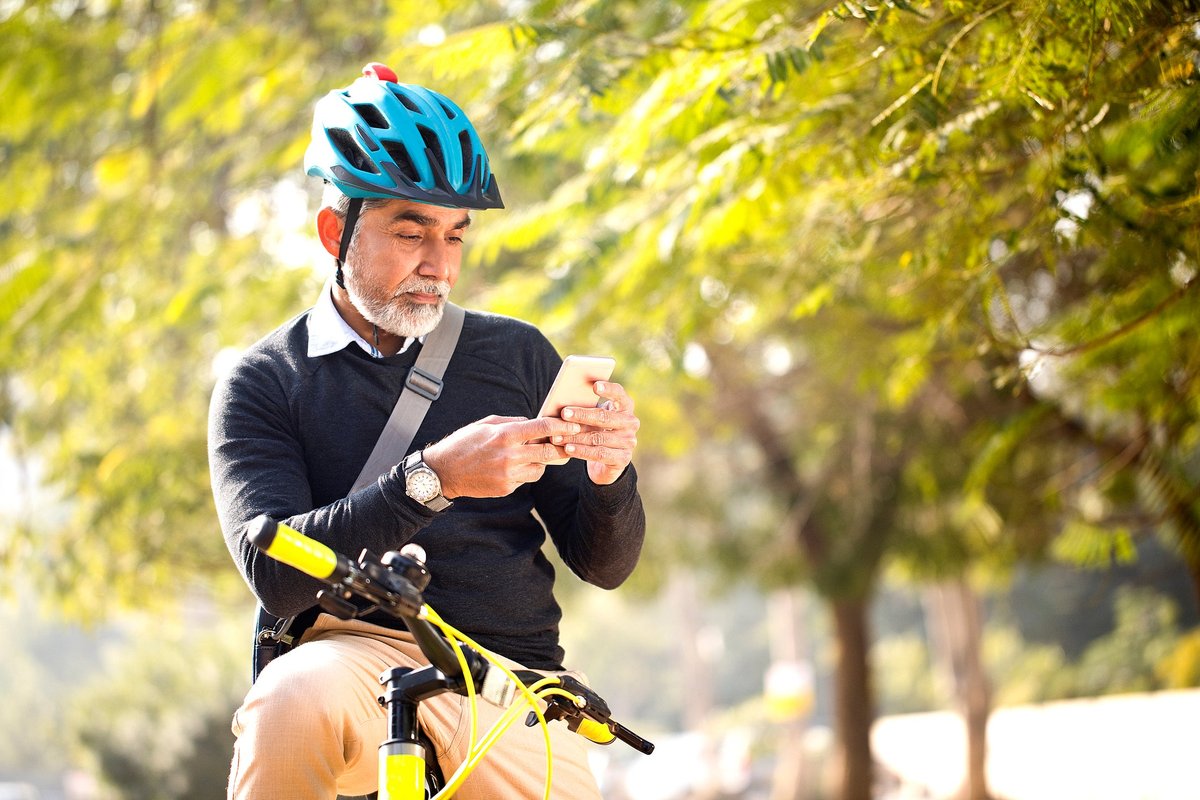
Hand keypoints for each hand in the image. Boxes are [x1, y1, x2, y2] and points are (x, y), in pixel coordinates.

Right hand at [422, 415, 584, 498]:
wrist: (444, 472)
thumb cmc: (464, 443)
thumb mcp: (486, 424)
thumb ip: (512, 422)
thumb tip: (533, 422)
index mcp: (505, 435)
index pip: (543, 427)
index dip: (562, 425)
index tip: (573, 425)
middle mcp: (510, 455)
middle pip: (549, 451)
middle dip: (561, 446)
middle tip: (568, 442)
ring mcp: (509, 474)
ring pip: (541, 468)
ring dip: (541, 461)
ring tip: (532, 455)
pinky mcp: (506, 488)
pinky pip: (525, 479)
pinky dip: (524, 472)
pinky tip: (512, 467)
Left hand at [553, 381, 639, 485]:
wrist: (606, 461)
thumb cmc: (596, 430)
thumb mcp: (593, 418)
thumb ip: (586, 408)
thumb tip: (564, 403)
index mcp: (625, 407)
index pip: (619, 394)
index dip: (608, 389)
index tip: (595, 386)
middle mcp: (631, 423)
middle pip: (605, 417)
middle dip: (582, 415)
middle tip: (564, 413)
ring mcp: (629, 441)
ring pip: (598, 437)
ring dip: (576, 437)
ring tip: (558, 436)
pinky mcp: (623, 459)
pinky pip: (599, 453)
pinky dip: (582, 451)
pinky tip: (568, 449)